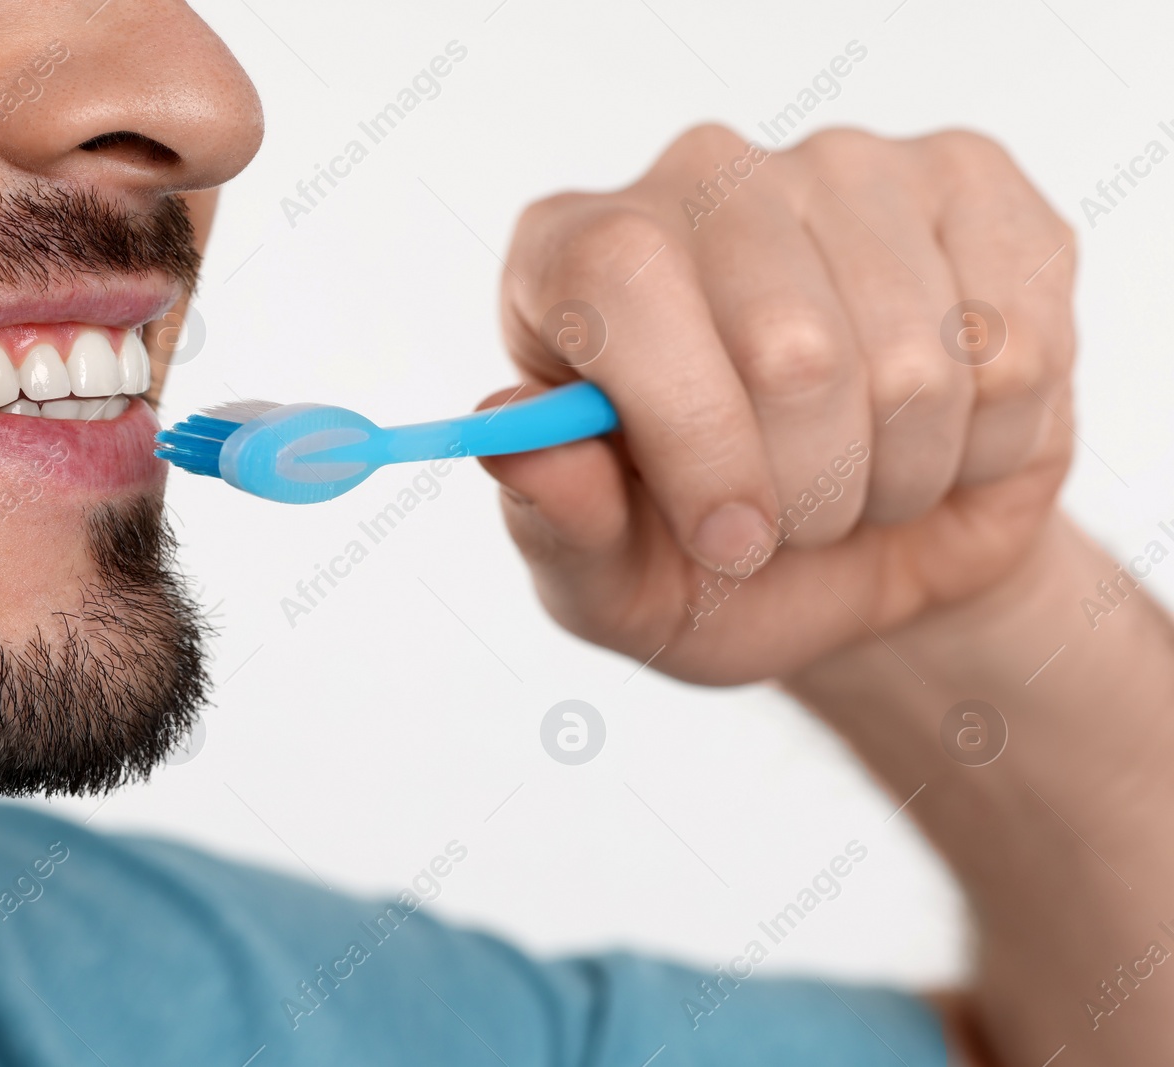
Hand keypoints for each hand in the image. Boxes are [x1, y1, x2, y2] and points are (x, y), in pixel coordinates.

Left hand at [482, 125, 1075, 683]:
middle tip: (794, 524)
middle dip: (807, 488)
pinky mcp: (968, 186)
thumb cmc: (715, 570)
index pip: (619, 281)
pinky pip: (1015, 347)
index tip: (728, 541)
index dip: (689, 432)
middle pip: (788, 338)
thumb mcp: (614, 589)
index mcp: (573, 259)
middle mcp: (699, 179)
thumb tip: (520, 449)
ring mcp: (842, 167)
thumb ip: (557, 530)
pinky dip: (986, 443)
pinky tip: (942, 436)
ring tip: (861, 482)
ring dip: (897, 476)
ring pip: (918, 357)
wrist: (864, 564)